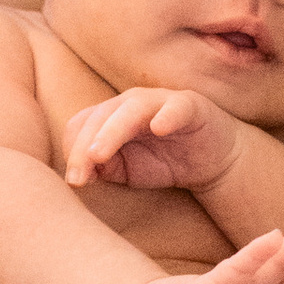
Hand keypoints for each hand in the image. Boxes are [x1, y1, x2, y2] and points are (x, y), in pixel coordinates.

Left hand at [64, 86, 244, 196]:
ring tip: (99, 155)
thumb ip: (103, 169)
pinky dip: (166, 116)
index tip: (75, 182)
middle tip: (78, 179)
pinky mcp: (190, 106)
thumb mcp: (126, 172)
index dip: (73, 152)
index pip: (80, 126)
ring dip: (111, 132)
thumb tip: (79, 174)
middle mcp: (130, 103)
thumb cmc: (163, 161)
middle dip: (84, 148)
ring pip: (130, 110)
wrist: (211, 160)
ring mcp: (160, 101)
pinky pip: (176, 107)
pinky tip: (159, 129)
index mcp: (110, 115)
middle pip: (99, 117)